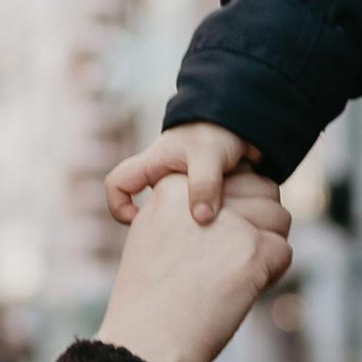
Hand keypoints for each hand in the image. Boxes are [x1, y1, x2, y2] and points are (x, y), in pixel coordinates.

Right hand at [97, 171, 291, 361]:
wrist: (148, 343)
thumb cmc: (151, 300)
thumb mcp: (156, 236)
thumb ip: (189, 210)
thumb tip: (238, 202)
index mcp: (172, 186)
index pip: (230, 178)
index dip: (233, 210)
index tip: (211, 243)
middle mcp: (200, 196)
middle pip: (261, 191)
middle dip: (259, 223)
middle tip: (233, 259)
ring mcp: (230, 223)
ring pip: (279, 217)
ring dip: (268, 246)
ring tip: (237, 275)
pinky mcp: (252, 251)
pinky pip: (283, 251)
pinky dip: (272, 274)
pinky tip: (244, 291)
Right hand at [106, 120, 257, 227]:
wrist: (244, 121)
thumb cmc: (219, 131)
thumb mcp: (209, 155)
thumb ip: (204, 184)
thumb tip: (201, 219)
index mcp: (152, 164)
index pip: (117, 184)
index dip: (119, 207)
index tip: (141, 221)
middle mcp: (161, 176)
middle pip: (144, 207)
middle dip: (158, 225)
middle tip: (181, 239)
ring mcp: (180, 185)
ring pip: (171, 214)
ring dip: (186, 225)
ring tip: (207, 234)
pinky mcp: (201, 193)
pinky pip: (194, 214)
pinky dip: (206, 222)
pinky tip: (224, 228)